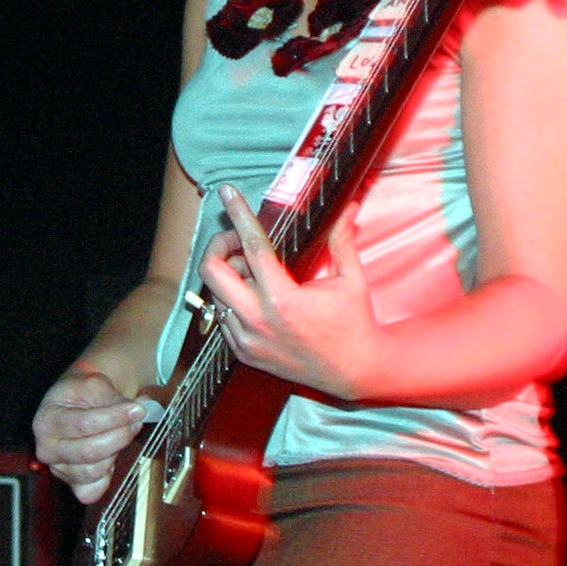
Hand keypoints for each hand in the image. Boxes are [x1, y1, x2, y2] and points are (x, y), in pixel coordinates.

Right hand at [33, 366, 149, 504]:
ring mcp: (59, 470)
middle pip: (89, 451)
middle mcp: (47, 449)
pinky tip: (112, 457)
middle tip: (136, 421)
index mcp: (46, 421)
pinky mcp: (73, 485)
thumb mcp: (94, 384)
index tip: (137, 410)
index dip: (115, 418)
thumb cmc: (82, 394)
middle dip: (120, 436)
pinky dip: (107, 477)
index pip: (84, 424)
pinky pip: (93, 491)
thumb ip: (114, 399)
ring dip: (117, 452)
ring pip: (94, 471)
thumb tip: (138, 411)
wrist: (77, 404)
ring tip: (125, 433)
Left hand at [200, 184, 387, 399]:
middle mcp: (258, 320)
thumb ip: (342, 240)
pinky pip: (222, 317)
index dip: (238, 214)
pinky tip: (256, 297)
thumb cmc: (355, 325)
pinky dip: (232, 300)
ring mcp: (247, 339)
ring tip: (256, 272)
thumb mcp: (351, 280)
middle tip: (238, 241)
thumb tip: (348, 206)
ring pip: (215, 294)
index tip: (227, 192)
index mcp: (283, 300)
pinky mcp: (244, 353)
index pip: (252, 247)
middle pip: (212, 271)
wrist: (355, 373)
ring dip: (229, 276)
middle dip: (219, 246)